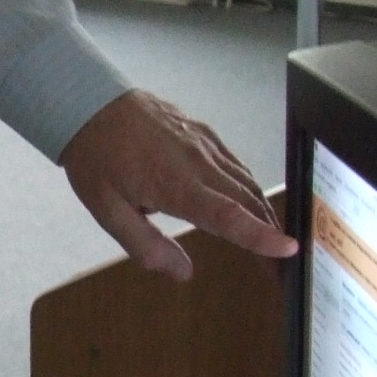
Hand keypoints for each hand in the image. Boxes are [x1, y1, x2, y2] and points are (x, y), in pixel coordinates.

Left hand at [60, 90, 297, 278]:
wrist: (88, 102)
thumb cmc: (95, 158)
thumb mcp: (107, 211)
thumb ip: (145, 246)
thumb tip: (183, 274)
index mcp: (175, 184)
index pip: (228, 214)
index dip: (260, 235)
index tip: (288, 250)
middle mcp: (198, 162)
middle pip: (248, 201)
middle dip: (272, 236)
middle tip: (283, 269)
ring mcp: (205, 144)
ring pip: (248, 182)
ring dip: (266, 213)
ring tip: (275, 242)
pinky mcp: (204, 133)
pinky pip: (237, 165)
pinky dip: (252, 189)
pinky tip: (253, 204)